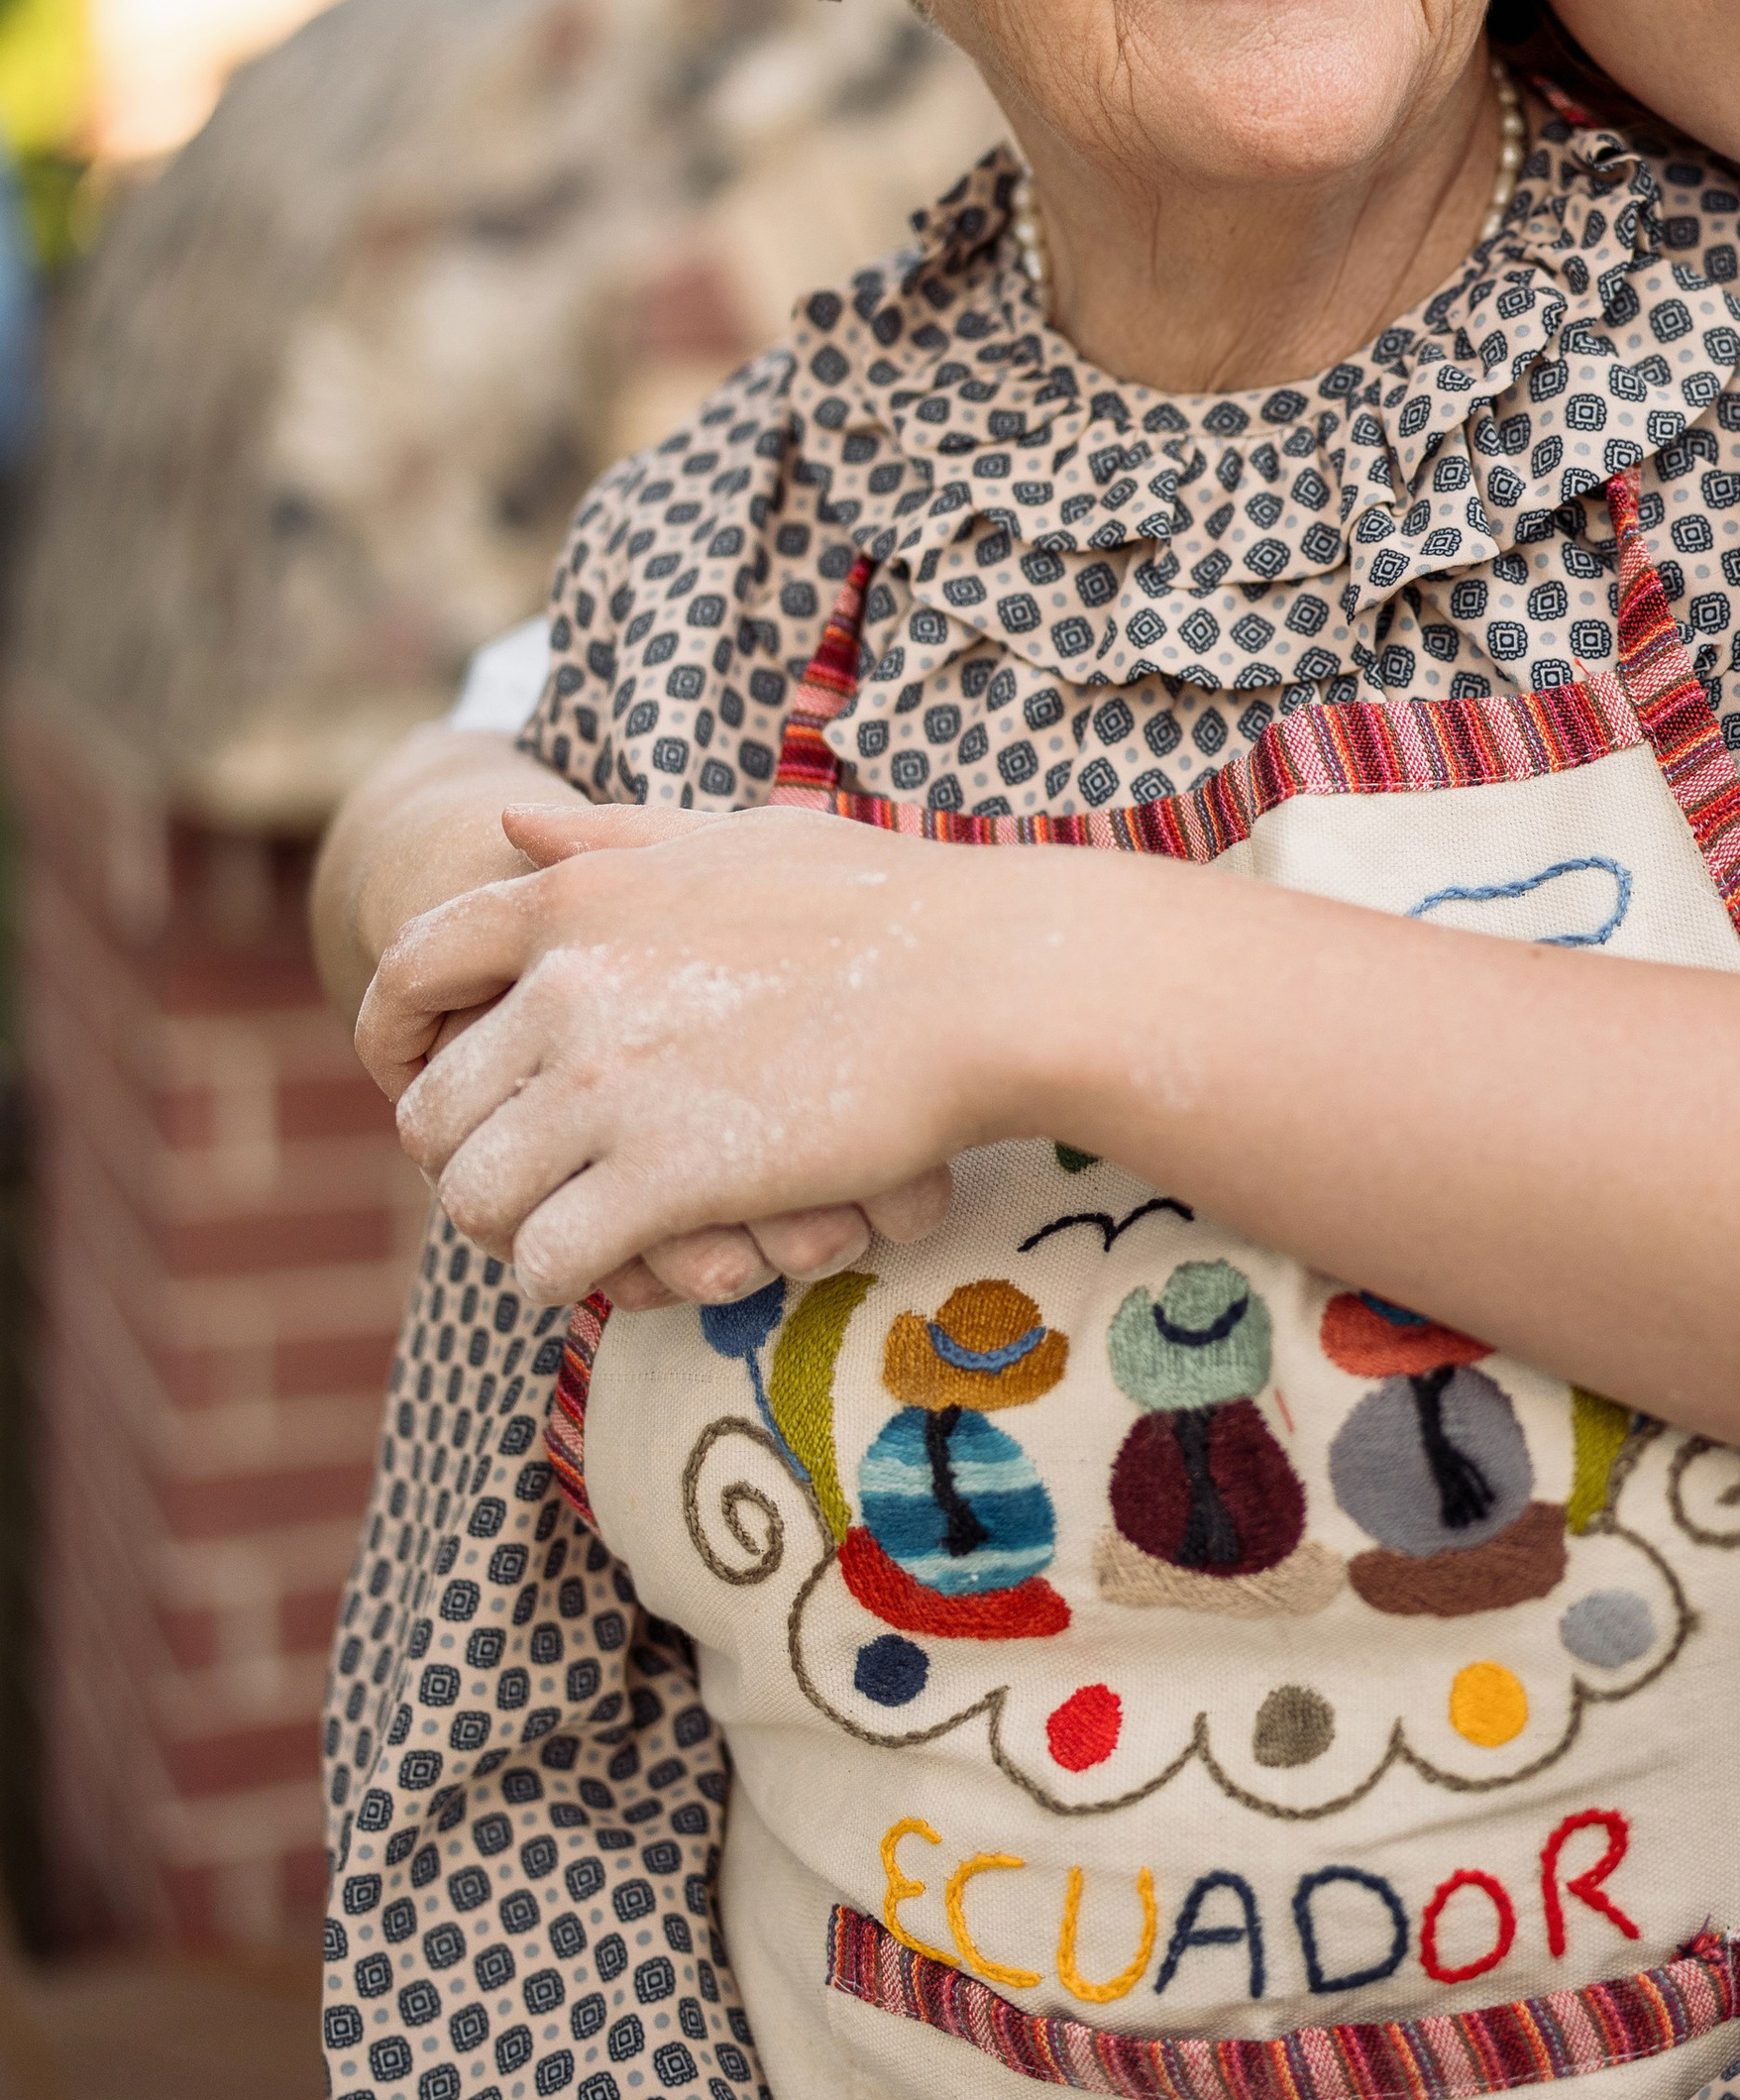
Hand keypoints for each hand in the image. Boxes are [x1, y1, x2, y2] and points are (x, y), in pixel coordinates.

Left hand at [377, 802, 1080, 1305]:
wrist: (985, 981)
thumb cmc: (884, 903)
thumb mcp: (733, 834)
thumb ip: (612, 836)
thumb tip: (507, 823)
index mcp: (574, 900)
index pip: (412, 968)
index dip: (395, 1036)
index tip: (419, 1078)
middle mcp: (564, 989)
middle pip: (430, 1111)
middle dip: (466, 1156)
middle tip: (526, 1181)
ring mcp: (604, 1089)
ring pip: (473, 1199)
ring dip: (514, 1228)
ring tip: (572, 1232)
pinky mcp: (660, 1180)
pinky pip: (549, 1259)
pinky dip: (572, 1276)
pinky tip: (631, 1263)